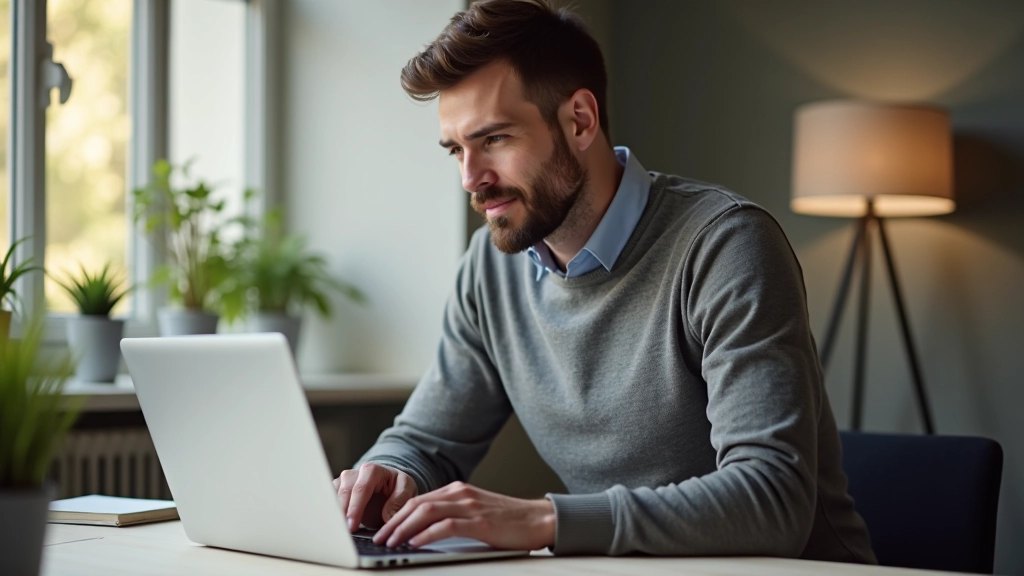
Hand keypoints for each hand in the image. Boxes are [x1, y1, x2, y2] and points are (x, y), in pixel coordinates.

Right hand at [334, 463, 417, 531]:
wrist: (388, 486)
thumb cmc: (397, 486)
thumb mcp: (407, 489)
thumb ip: (399, 501)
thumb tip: (388, 517)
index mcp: (372, 470)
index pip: (361, 488)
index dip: (355, 508)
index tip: (352, 525)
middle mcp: (354, 473)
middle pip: (344, 492)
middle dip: (342, 513)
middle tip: (343, 532)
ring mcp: (343, 482)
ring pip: (333, 496)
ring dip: (333, 514)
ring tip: (336, 532)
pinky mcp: (337, 491)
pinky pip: (329, 502)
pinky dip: (330, 514)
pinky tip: (332, 527)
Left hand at [372, 481, 554, 550]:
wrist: (539, 519)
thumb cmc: (509, 520)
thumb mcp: (475, 512)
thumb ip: (453, 515)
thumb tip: (423, 531)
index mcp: (457, 490)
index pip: (417, 500)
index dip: (396, 515)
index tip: (382, 530)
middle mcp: (460, 493)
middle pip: (416, 504)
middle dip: (393, 522)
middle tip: (379, 538)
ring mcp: (470, 506)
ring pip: (426, 512)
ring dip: (403, 528)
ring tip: (390, 542)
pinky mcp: (479, 522)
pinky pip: (445, 526)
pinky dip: (426, 534)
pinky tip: (415, 543)